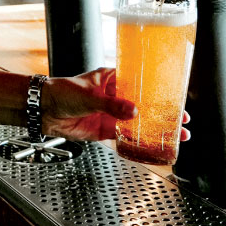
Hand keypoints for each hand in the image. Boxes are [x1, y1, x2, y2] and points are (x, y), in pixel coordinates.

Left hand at [41, 67, 192, 143]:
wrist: (43, 109)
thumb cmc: (62, 91)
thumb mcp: (90, 95)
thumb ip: (111, 105)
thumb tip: (133, 112)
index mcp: (113, 79)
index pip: (142, 83)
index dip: (159, 91)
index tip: (175, 98)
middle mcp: (114, 96)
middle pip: (144, 105)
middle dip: (163, 113)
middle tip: (181, 120)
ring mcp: (110, 114)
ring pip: (137, 123)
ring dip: (153, 129)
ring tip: (172, 135)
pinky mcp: (103, 130)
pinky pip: (123, 137)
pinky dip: (135, 141)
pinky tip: (149, 146)